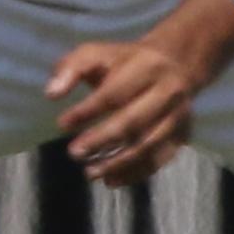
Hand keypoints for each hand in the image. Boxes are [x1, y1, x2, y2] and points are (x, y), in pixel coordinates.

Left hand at [47, 0, 233, 188]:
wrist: (175, 63)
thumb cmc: (124, 61)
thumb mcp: (96, 53)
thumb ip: (71, 69)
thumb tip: (51, 94)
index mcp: (146, 67)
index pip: (114, 93)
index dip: (87, 111)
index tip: (62, 124)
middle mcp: (168, 92)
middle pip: (134, 121)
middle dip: (102, 140)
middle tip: (74, 153)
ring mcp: (178, 115)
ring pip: (148, 144)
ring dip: (118, 162)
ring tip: (89, 172)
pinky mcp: (182, 134)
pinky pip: (159, 159)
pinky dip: (135, 173)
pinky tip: (111, 180)